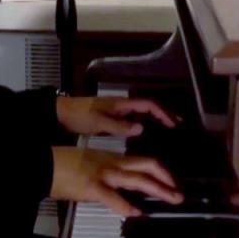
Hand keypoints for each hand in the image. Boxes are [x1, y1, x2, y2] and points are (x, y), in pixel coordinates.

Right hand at [50, 146, 182, 216]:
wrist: (45, 163)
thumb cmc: (64, 163)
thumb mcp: (90, 160)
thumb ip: (107, 168)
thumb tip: (118, 182)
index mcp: (112, 157)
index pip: (143, 161)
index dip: (161, 170)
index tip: (171, 180)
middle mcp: (112, 163)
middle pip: (147, 166)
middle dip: (166, 179)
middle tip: (178, 193)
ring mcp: (104, 174)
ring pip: (137, 179)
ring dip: (158, 190)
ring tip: (171, 199)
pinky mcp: (92, 187)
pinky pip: (112, 197)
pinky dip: (126, 205)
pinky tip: (135, 212)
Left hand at [56, 96, 177, 136]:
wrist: (60, 113)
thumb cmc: (79, 115)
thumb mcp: (98, 122)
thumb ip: (119, 126)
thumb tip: (142, 129)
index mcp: (121, 104)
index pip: (148, 104)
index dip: (162, 113)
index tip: (173, 123)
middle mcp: (122, 105)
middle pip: (148, 106)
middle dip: (164, 114)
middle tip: (178, 125)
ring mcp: (117, 110)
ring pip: (142, 112)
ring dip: (156, 118)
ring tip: (167, 129)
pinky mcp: (112, 117)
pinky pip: (134, 118)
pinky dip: (144, 123)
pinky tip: (146, 133)